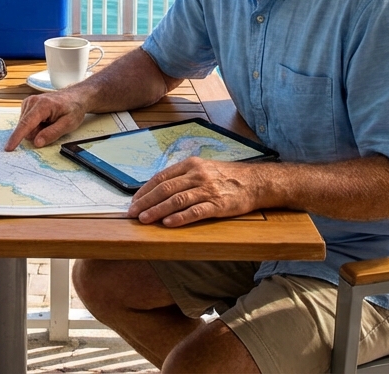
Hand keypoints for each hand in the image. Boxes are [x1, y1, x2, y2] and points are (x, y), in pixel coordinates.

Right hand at [4, 91, 86, 150]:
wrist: (75, 97)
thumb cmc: (73, 109)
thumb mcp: (68, 124)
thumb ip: (52, 133)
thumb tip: (36, 142)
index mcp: (42, 105)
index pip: (26, 124)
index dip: (17, 137)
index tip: (8, 148)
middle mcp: (32, 101)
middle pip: (26, 128)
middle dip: (37, 133)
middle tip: (53, 126)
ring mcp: (28, 102)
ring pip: (26, 126)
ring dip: (37, 129)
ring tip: (50, 121)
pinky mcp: (27, 105)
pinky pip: (27, 123)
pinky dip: (36, 125)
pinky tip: (45, 119)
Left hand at [128, 157, 267, 226]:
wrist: (256, 181)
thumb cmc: (227, 176)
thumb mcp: (203, 169)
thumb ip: (183, 177)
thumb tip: (158, 190)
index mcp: (190, 165)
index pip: (161, 178)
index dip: (145, 190)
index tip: (134, 202)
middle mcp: (197, 175)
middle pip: (165, 189)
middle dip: (146, 202)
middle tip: (133, 214)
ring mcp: (207, 189)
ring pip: (176, 200)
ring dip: (158, 210)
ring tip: (145, 220)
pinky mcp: (218, 204)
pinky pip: (196, 211)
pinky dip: (180, 217)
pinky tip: (169, 223)